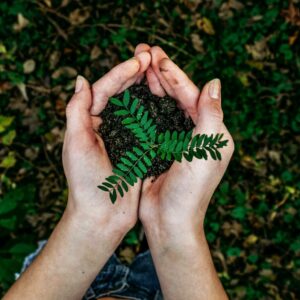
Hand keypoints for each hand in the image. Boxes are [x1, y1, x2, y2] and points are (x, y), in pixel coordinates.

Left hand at [62, 53, 150, 237]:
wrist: (102, 215)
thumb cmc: (85, 183)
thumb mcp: (76, 145)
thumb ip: (76, 111)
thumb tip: (82, 79)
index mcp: (88, 122)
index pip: (103, 89)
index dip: (120, 73)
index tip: (139, 61)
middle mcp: (106, 126)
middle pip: (120, 93)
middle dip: (135, 74)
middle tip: (151, 56)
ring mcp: (123, 136)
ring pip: (136, 105)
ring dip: (146, 87)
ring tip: (159, 70)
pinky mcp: (138, 148)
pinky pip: (147, 123)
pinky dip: (155, 109)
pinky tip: (166, 98)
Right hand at [135, 45, 233, 239]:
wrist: (169, 219)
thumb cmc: (191, 188)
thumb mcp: (207, 149)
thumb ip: (211, 115)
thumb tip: (215, 83)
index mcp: (211, 132)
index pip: (192, 95)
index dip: (175, 75)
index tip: (158, 58)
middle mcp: (194, 133)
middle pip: (177, 97)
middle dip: (161, 74)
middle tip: (145, 51)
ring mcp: (174, 140)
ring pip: (162, 106)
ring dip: (151, 86)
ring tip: (138, 65)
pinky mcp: (157, 148)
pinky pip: (150, 121)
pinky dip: (142, 106)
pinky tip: (131, 92)